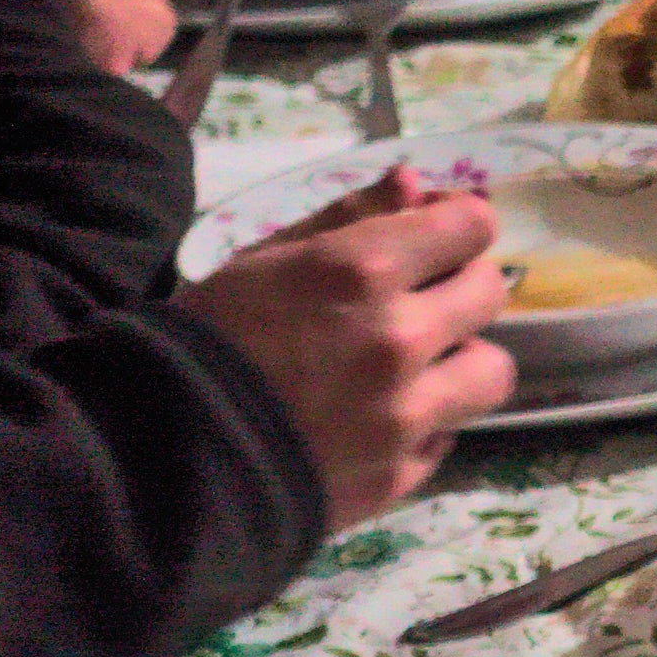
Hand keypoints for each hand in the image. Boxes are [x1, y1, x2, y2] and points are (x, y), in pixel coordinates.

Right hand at [179, 168, 515, 530]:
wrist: (164, 455)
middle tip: (423, 299)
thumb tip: (414, 183)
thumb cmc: (207, 337)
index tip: (438, 237)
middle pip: (490, 292)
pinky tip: (382, 418)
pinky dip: (428, 423)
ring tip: (420, 367)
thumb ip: (347, 218)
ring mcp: (407, 413)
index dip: (457, 226)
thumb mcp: (264, 259)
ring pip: (492, 370)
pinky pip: (450, 434)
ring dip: (463, 361)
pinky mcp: (403, 473)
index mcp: (360, 271)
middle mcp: (398, 338)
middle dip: (461, 285)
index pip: (471, 227)